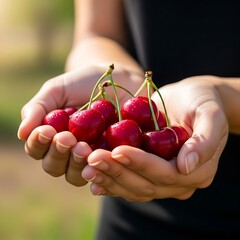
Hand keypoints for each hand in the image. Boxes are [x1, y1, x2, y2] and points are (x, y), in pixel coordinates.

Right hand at [17, 65, 143, 184]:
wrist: (117, 81)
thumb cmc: (84, 84)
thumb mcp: (58, 90)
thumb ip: (38, 108)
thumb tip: (21, 133)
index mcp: (51, 136)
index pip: (37, 149)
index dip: (38, 143)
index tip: (47, 130)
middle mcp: (68, 151)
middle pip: (53, 166)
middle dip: (57, 153)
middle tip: (67, 138)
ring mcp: (89, 157)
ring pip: (74, 175)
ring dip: (75, 163)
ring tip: (83, 147)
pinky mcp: (111, 158)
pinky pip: (102, 173)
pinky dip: (99, 169)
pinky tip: (102, 158)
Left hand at [81, 76, 228, 200]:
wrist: (189, 99)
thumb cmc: (202, 102)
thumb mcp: (210, 114)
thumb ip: (205, 140)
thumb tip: (186, 167)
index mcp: (198, 171)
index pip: (166, 173)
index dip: (141, 164)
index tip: (117, 150)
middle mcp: (178, 181)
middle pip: (145, 184)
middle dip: (118, 171)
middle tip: (92, 159)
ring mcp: (161, 180)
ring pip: (132, 187)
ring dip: (108, 178)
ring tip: (86, 167)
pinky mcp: (147, 172)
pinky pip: (127, 182)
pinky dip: (109, 180)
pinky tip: (91, 176)